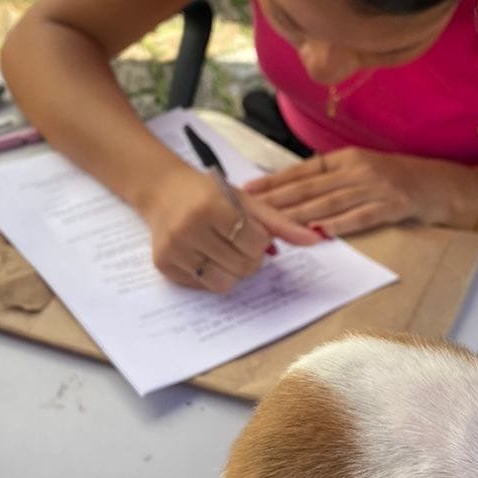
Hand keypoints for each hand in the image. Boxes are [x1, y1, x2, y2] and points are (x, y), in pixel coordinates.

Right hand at [139, 166, 317, 292]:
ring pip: (223, 283)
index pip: (253, 242)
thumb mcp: (245, 201)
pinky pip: (202, 286)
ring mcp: (173, 249)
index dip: (259, 241)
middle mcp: (187, 229)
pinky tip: (204, 254)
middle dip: (249, 258)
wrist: (162, 191)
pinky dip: (210, 275)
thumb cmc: (209, 194)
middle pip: (241, 266)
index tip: (251, 231)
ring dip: (232, 271)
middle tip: (239, 242)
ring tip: (224, 251)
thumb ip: (280, 222)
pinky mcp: (163, 265)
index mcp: (210, 207)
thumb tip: (315, 240)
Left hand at [245, 147, 449, 236]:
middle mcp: (358, 169)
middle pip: (311, 187)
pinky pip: (361, 216)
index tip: (249, 190)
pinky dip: (339, 225)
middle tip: (252, 211)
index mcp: (347, 158)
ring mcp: (376, 187)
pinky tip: (320, 232)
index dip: (275, 181)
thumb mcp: (363, 171)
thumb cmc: (399, 181)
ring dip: (300, 215)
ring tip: (276, 225)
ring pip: (330, 203)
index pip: (303, 170)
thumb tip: (295, 193)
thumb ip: (333, 180)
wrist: (442, 185)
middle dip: (278, 200)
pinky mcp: (393, 205)